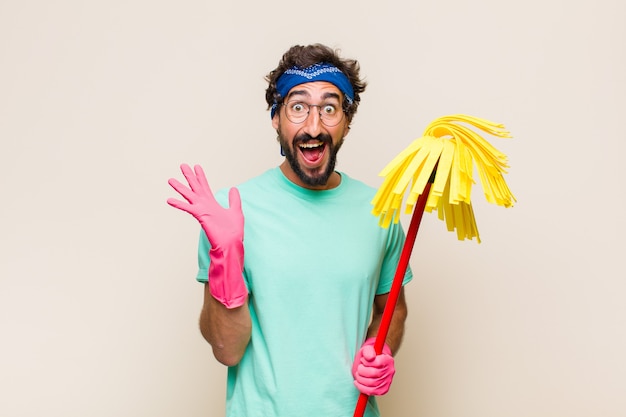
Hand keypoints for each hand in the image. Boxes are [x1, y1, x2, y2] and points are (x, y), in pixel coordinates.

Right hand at [168, 164, 246, 308]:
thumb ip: (234, 199)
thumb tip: (233, 188)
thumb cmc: (233, 231)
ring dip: (180, 188)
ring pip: (189, 196)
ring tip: (170, 179)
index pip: (205, 187)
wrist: (232, 243)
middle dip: (189, 177)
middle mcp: (205, 205)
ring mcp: (202, 210)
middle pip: (195, 187)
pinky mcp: (200, 216)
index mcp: (212, 204)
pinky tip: (169, 199)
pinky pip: (188, 208)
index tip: (196, 166)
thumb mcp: (236, 210)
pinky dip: (179, 204)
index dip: (201, 176)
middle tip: (182, 165)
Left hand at [352, 338, 395, 395]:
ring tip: (358, 374)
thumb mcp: (367, 349)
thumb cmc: (369, 357)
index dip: (367, 362)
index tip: (362, 360)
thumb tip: (370, 358)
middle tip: (359, 367)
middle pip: (374, 373)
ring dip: (360, 378)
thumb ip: (368, 351)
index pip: (378, 363)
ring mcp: (387, 381)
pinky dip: (362, 387)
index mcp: (388, 360)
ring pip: (372, 383)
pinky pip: (371, 392)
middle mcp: (390, 371)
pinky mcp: (383, 390)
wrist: (372, 364)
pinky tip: (357, 382)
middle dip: (362, 370)